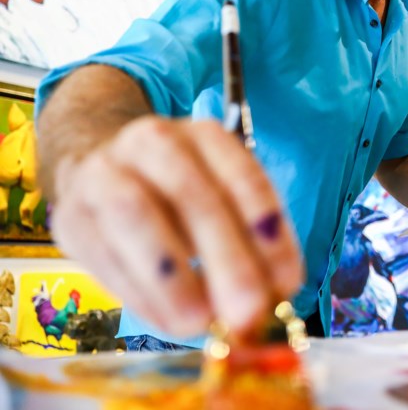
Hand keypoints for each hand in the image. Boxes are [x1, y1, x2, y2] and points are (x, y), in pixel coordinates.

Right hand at [49, 116, 303, 337]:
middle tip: (248, 311)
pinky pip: (104, 254)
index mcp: (205, 135)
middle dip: (226, 258)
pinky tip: (169, 321)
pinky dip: (140, 293)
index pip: (242, 176)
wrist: (98, 166)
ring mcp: (104, 173)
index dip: (266, 231)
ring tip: (201, 322)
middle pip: (192, 196)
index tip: (287, 282)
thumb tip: (274, 296)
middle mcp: (153, 143)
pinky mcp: (70, 215)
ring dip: (173, 277)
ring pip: (135, 217)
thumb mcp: (220, 195)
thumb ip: (247, 237)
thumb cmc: (178, 192)